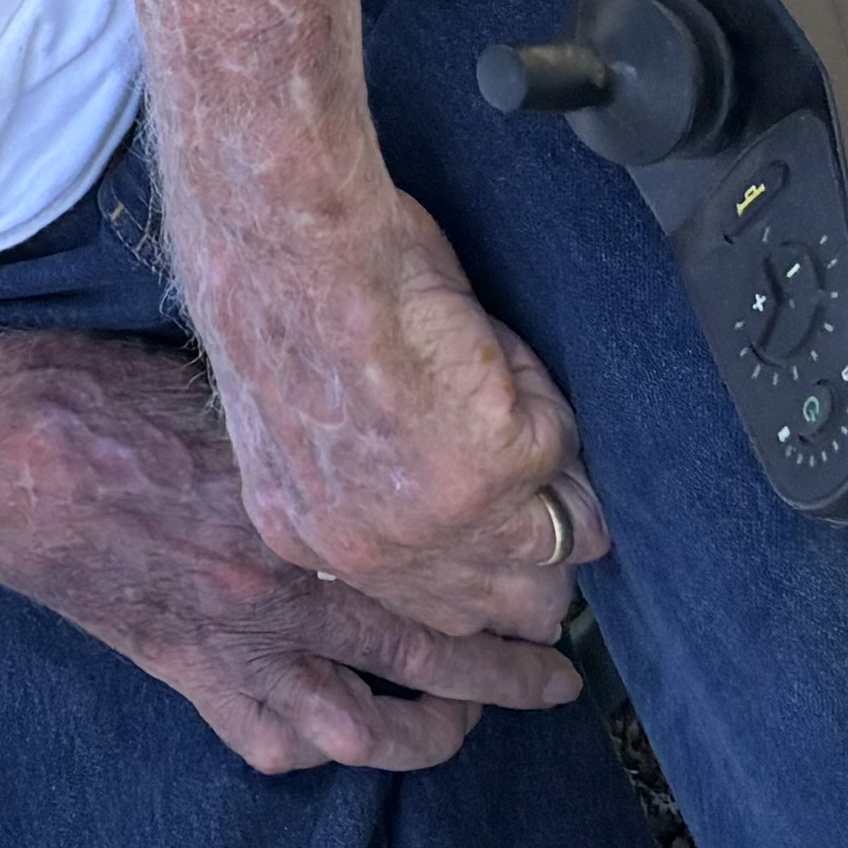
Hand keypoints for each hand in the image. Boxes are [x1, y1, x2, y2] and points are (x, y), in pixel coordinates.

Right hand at [0, 328, 591, 776]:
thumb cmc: (86, 391)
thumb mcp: (217, 383)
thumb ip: (305, 429)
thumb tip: (383, 433)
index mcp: (296, 505)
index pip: (442, 563)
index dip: (512, 577)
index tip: (551, 568)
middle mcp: (275, 587)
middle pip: (431, 654)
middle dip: (511, 669)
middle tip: (557, 668)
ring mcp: (227, 641)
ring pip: (365, 726)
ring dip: (434, 731)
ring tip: (469, 719)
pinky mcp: (178, 667)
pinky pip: (269, 739)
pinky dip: (317, 745)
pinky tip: (341, 730)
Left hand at [190, 181, 602, 644]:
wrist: (288, 244)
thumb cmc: (281, 294)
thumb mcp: (304, 423)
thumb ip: (370, 483)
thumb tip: (448, 487)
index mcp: (311, 538)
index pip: (432, 604)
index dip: (486, 569)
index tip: (515, 540)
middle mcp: (376, 553)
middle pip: (514, 603)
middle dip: (548, 549)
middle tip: (555, 489)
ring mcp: (445, 520)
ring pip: (566, 538)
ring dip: (560, 471)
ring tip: (510, 398)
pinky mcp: (502, 467)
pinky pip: (561, 438)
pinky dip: (534, 383)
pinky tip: (475, 338)